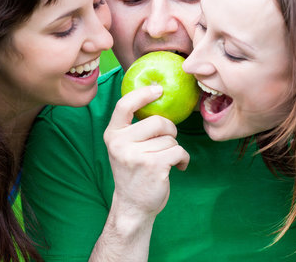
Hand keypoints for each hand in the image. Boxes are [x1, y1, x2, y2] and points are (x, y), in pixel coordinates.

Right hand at [104, 85, 189, 220]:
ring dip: (175, 148)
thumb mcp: (124, 147)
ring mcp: (136, 155)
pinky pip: (179, 151)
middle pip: (157, 121)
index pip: (124, 105)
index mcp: (113, 135)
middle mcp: (120, 143)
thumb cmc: (133, 172)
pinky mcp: (154, 166)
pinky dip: (183, 159)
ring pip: (170, 138)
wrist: (133, 206)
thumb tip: (157, 97)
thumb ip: (133, 127)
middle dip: (169, 130)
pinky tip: (178, 167)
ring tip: (167, 160)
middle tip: (167, 142)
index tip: (159, 90)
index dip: (143, 93)